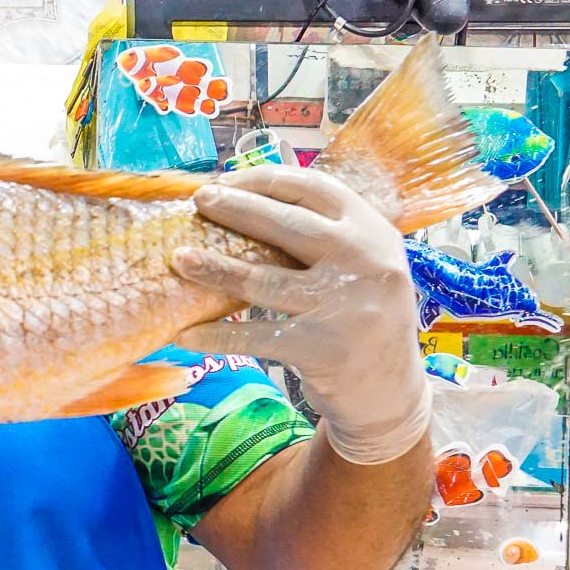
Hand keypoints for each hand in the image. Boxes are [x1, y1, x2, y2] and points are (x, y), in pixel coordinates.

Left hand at [173, 165, 429, 466]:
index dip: (266, 179)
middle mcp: (365, 262)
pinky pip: (255, 336)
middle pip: (287, 224)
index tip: (227, 179)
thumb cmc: (360, 315)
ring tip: (179, 258)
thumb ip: (324, 233)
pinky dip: (217, 335)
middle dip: (235, 207)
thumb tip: (247, 197)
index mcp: (373, 231)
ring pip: (263, 280)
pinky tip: (186, 333)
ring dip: (215, 267)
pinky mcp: (321, 348)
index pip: (315, 189)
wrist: (390, 390)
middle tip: (198, 199)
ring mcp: (344, 306)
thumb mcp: (362, 263)